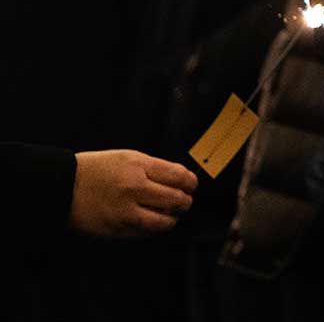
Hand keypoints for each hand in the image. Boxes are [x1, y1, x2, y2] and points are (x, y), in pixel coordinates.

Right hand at [68, 149, 196, 237]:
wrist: (62, 187)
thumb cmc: (95, 170)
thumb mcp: (128, 158)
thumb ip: (155, 168)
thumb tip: (181, 179)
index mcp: (139, 167)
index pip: (180, 177)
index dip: (191, 183)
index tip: (192, 185)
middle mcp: (134, 189)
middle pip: (177, 200)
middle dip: (185, 201)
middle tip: (184, 201)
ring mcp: (125, 212)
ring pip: (164, 222)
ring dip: (173, 218)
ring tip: (170, 214)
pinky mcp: (116, 230)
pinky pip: (145, 234)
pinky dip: (154, 229)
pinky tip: (152, 222)